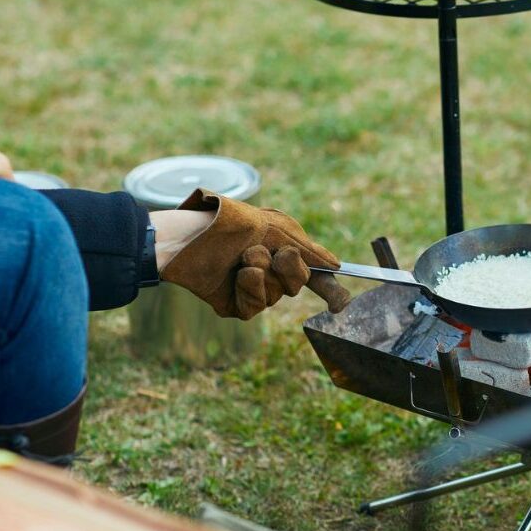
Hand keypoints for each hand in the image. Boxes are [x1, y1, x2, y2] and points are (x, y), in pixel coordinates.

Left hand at [159, 189, 350, 318]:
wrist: (190, 235)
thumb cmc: (232, 224)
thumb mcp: (279, 230)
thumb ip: (311, 251)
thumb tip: (337, 266)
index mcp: (283, 250)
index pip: (313, 274)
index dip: (329, 289)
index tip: (340, 304)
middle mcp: (270, 271)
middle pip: (297, 285)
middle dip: (288, 268)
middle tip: (269, 251)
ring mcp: (252, 288)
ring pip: (276, 296)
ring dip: (262, 273)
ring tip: (242, 258)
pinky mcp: (234, 304)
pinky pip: (255, 307)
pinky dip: (249, 288)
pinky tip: (236, 276)